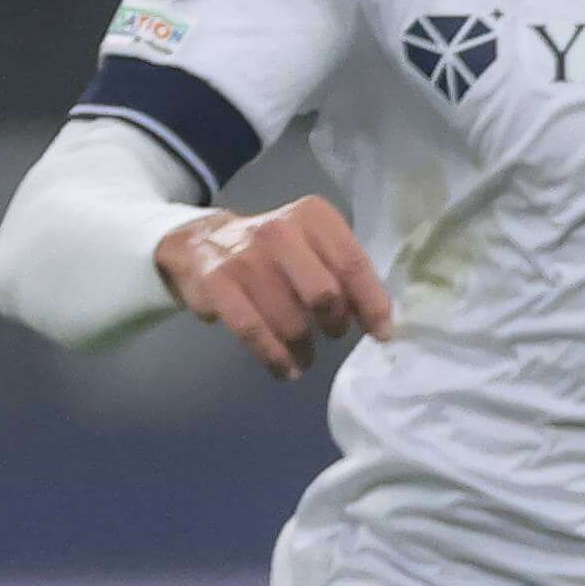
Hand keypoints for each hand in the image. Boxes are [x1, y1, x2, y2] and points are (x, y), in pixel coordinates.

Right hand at [159, 199, 395, 378]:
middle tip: (334, 333)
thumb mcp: (314, 245)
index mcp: (313, 216)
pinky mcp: (217, 283)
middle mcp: (279, 230)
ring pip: (290, 320)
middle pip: (323, 294)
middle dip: (335, 323)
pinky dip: (274, 357)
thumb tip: (378, 322)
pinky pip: (253, 332)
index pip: (352, 264)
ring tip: (305, 356)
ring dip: (303, 348)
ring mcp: (245, 257)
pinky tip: (284, 368)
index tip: (381, 334)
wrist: (203, 241)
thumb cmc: (276, 251)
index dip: (372, 305)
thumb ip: (345, 274)